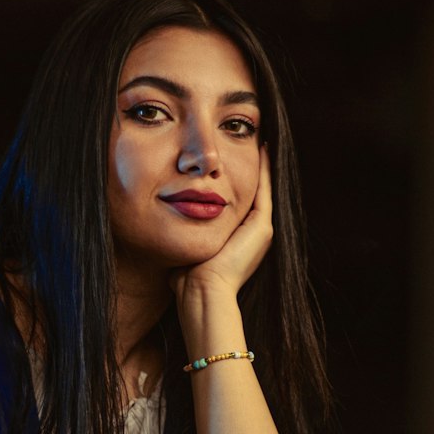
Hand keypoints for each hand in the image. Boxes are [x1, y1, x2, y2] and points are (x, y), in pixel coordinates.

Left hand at [171, 145, 272, 305]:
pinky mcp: (262, 226)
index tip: (229, 161)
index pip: (238, 202)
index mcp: (238, 240)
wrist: (202, 292)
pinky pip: (264, 189)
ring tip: (261, 140)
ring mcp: (261, 230)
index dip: (234, 181)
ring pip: (262, 188)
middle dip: (250, 168)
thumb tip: (168, 225)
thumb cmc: (188, 279)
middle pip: (252, 192)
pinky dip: (265, 169)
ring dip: (262, 164)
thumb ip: (184, 236)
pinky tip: (263, 148)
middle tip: (254, 141)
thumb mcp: (187, 248)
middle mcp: (253, 235)